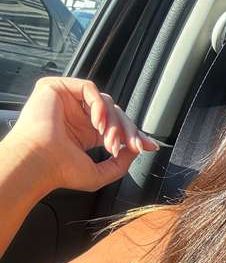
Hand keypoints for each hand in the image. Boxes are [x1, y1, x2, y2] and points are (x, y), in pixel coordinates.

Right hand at [4, 76, 160, 193]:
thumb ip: (120, 164)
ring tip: (110, 141)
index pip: (115, 127)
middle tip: (135, 146)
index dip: (133, 135)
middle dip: (129, 130)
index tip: (149, 146)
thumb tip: (135, 151)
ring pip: (106, 102)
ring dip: (115, 122)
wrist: (38, 163)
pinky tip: (98, 124)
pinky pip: (89, 88)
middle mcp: (77, 116)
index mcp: (84, 133)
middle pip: (115, 114)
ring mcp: (68, 102)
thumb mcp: (98, 174)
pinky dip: (99, 105)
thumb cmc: (59, 172)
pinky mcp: (57, 88)